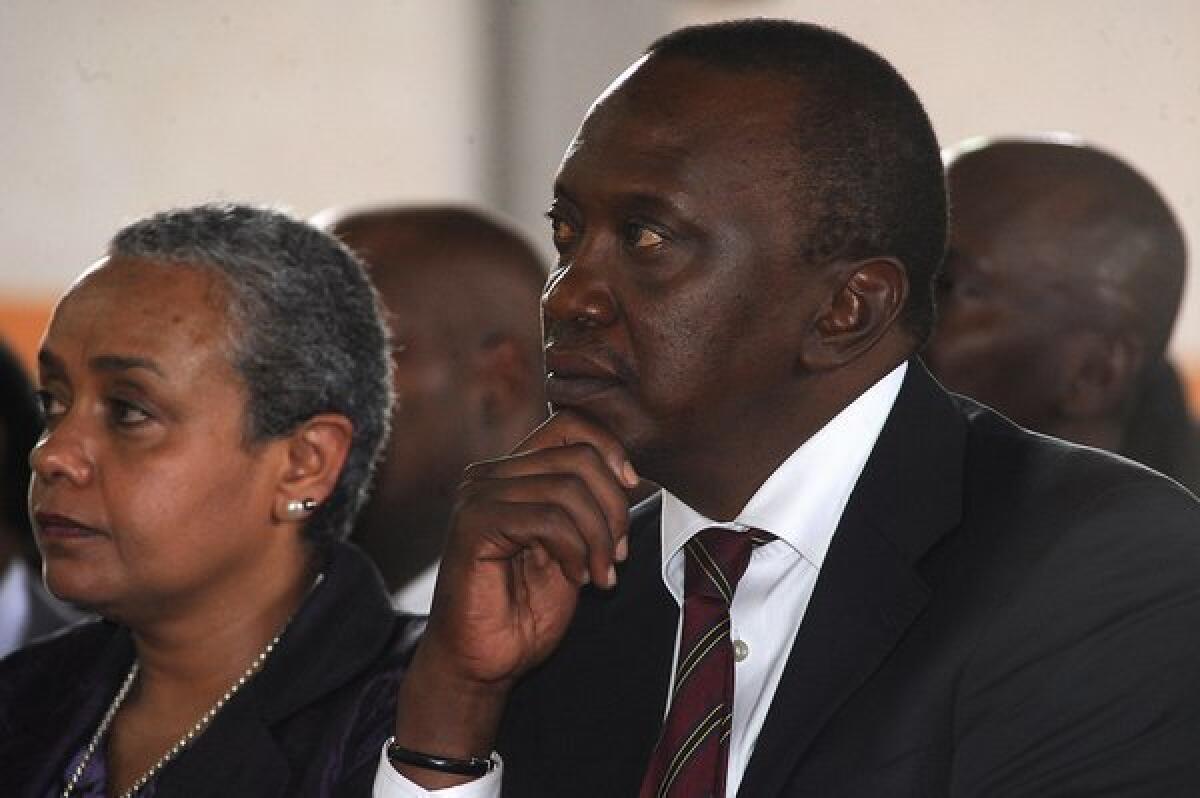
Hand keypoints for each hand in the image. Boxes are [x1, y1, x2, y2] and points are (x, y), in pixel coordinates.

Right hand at [392, 410, 638, 783]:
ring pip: (568, 489)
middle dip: (614, 509)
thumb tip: (630, 475)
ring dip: (599, 538)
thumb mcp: (573, 547)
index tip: (632, 490)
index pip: (569, 425)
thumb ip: (589, 506)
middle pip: (578, 457)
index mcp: (513, 472)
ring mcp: (477, 496)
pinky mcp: (474, 524)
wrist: (483, 663)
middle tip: (618, 556)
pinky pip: (547, 519)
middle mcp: (490, 475)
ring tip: (600, 575)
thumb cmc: (525, 610)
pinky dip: (576, 551)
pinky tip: (576, 579)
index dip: (610, 449)